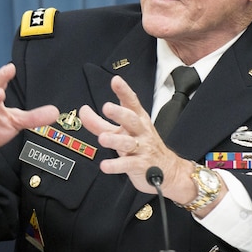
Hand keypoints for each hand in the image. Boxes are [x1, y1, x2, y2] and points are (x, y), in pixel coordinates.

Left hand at [79, 75, 193, 202]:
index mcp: (137, 120)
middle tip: (107, 107)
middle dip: (120, 113)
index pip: (131, 103)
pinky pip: (127, 164)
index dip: (124, 91)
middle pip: (131, 120)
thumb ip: (100, 123)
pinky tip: (105, 166)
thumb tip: (83, 112)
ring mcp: (141, 149)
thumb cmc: (141, 146)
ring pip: (128, 143)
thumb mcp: (121, 132)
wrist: (168, 170)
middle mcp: (140, 132)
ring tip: (102, 138)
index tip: (116, 81)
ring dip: (115, 140)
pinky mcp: (140, 165)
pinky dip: (116, 165)